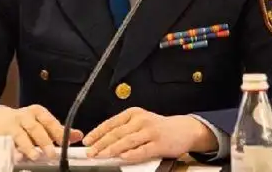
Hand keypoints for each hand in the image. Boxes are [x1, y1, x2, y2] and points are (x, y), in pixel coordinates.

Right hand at [0, 105, 83, 159]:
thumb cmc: (23, 123)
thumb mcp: (41, 123)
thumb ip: (58, 130)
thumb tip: (78, 136)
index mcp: (38, 112)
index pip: (50, 121)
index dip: (57, 132)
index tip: (65, 142)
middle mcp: (25, 116)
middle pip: (36, 127)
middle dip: (44, 140)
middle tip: (52, 153)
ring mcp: (13, 125)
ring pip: (21, 135)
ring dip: (29, 146)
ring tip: (36, 156)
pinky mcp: (2, 134)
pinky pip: (9, 142)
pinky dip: (14, 150)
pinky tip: (18, 157)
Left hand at [82, 107, 217, 161]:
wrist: (184, 129)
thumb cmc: (159, 127)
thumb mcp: (140, 122)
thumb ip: (124, 130)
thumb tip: (102, 142)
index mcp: (133, 113)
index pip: (111, 123)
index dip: (97, 132)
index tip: (87, 141)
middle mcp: (141, 120)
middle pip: (117, 133)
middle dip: (101, 143)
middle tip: (90, 152)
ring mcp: (150, 131)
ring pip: (127, 141)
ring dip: (112, 149)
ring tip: (101, 156)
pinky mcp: (159, 144)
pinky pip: (142, 150)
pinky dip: (131, 154)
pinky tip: (122, 157)